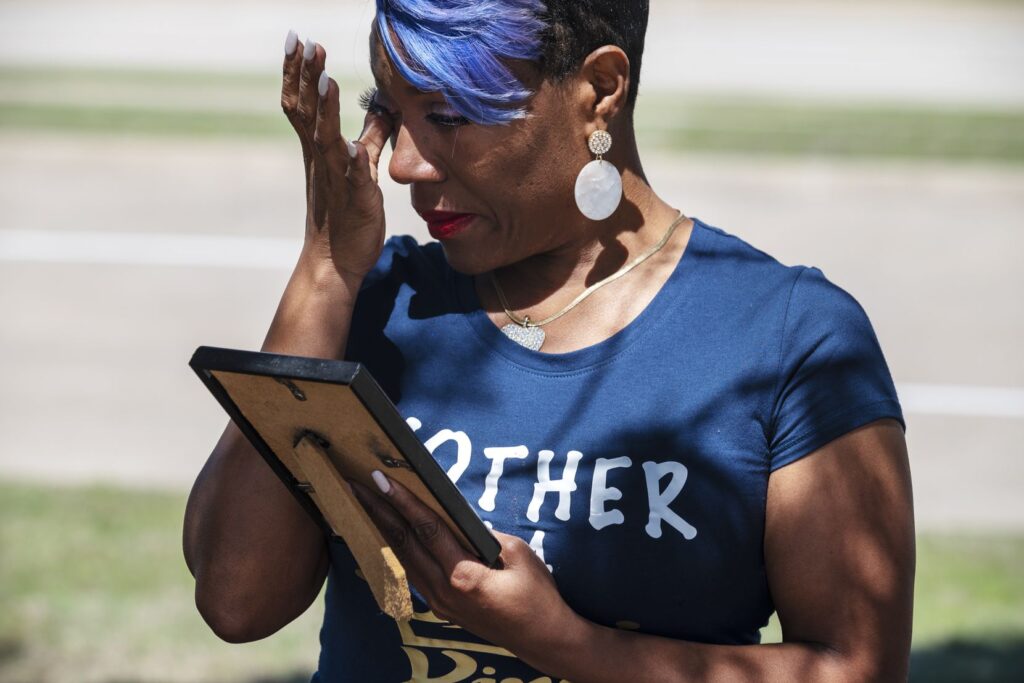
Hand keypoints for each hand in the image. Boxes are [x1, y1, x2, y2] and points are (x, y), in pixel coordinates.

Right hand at [281, 34, 393, 282]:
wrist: (334, 261)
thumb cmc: (346, 214)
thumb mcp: (360, 169)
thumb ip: (369, 138)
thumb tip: (383, 109)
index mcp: (319, 151)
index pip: (304, 105)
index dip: (300, 73)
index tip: (298, 41)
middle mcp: (322, 161)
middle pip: (307, 113)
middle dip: (306, 78)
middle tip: (304, 43)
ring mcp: (336, 181)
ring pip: (326, 141)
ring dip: (325, 111)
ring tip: (327, 79)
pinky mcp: (355, 202)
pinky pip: (352, 180)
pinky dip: (351, 162)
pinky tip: (350, 146)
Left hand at [350, 472, 586, 671]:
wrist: (542, 639)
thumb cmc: (537, 595)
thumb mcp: (519, 554)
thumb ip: (486, 534)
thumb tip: (460, 520)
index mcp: (463, 575)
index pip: (425, 529)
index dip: (402, 501)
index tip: (380, 480)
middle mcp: (443, 591)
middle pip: (403, 543)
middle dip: (379, 511)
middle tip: (357, 486)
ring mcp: (439, 603)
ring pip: (403, 559)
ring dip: (383, 530)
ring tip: (366, 505)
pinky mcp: (442, 608)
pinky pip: (413, 573)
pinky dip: (398, 550)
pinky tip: (389, 536)